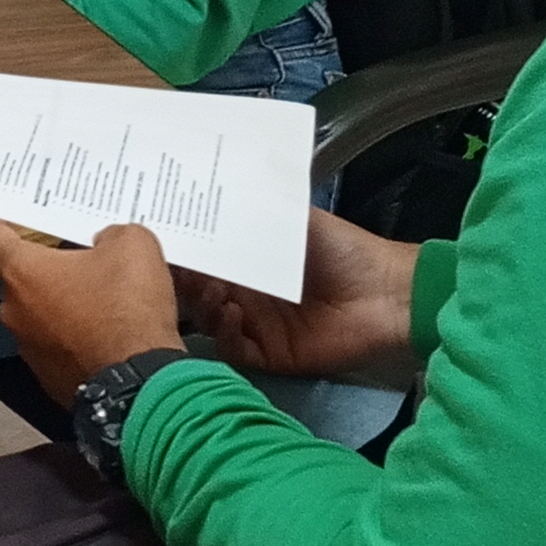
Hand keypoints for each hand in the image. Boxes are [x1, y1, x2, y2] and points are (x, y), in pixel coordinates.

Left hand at [0, 216, 180, 405]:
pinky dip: (78, 337)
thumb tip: (108, 244)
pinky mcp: (49, 377)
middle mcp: (16, 311)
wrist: (140, 383)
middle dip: (53, 267)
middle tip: (85, 258)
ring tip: (108, 299)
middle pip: (25, 277)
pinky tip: (108, 332)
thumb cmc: (126, 313)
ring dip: (67, 305)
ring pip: (43, 313)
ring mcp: (30, 348)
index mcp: (23, 272)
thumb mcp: (133, 246)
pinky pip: (60, 345)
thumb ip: (112, 233)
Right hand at [177, 212, 422, 389]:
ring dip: (203, 306)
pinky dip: (225, 334)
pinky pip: (232, 350)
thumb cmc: (342, 250)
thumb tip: (210, 190)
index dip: (181, 252)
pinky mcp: (268, 354)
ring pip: (208, 322)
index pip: (203, 258)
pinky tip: (233, 314)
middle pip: (196, 292)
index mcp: (249, 260)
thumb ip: (254, 210)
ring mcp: (255, 325)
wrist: (386, 294)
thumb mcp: (294, 219)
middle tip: (177, 271)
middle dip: (183, 283)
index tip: (158, 242)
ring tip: (215, 291)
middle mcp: (245, 293)